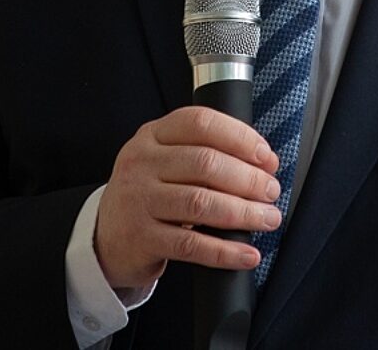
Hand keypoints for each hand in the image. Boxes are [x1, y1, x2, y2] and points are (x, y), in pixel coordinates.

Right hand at [94, 106, 282, 289]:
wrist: (105, 236)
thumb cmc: (151, 192)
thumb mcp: (167, 160)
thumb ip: (207, 152)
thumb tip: (264, 162)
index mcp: (152, 135)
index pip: (201, 123)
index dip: (240, 137)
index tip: (266, 156)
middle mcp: (141, 163)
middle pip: (205, 163)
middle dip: (248, 178)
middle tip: (271, 191)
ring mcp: (138, 200)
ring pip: (200, 203)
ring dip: (243, 213)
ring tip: (267, 218)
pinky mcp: (140, 238)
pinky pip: (190, 245)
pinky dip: (224, 250)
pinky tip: (246, 253)